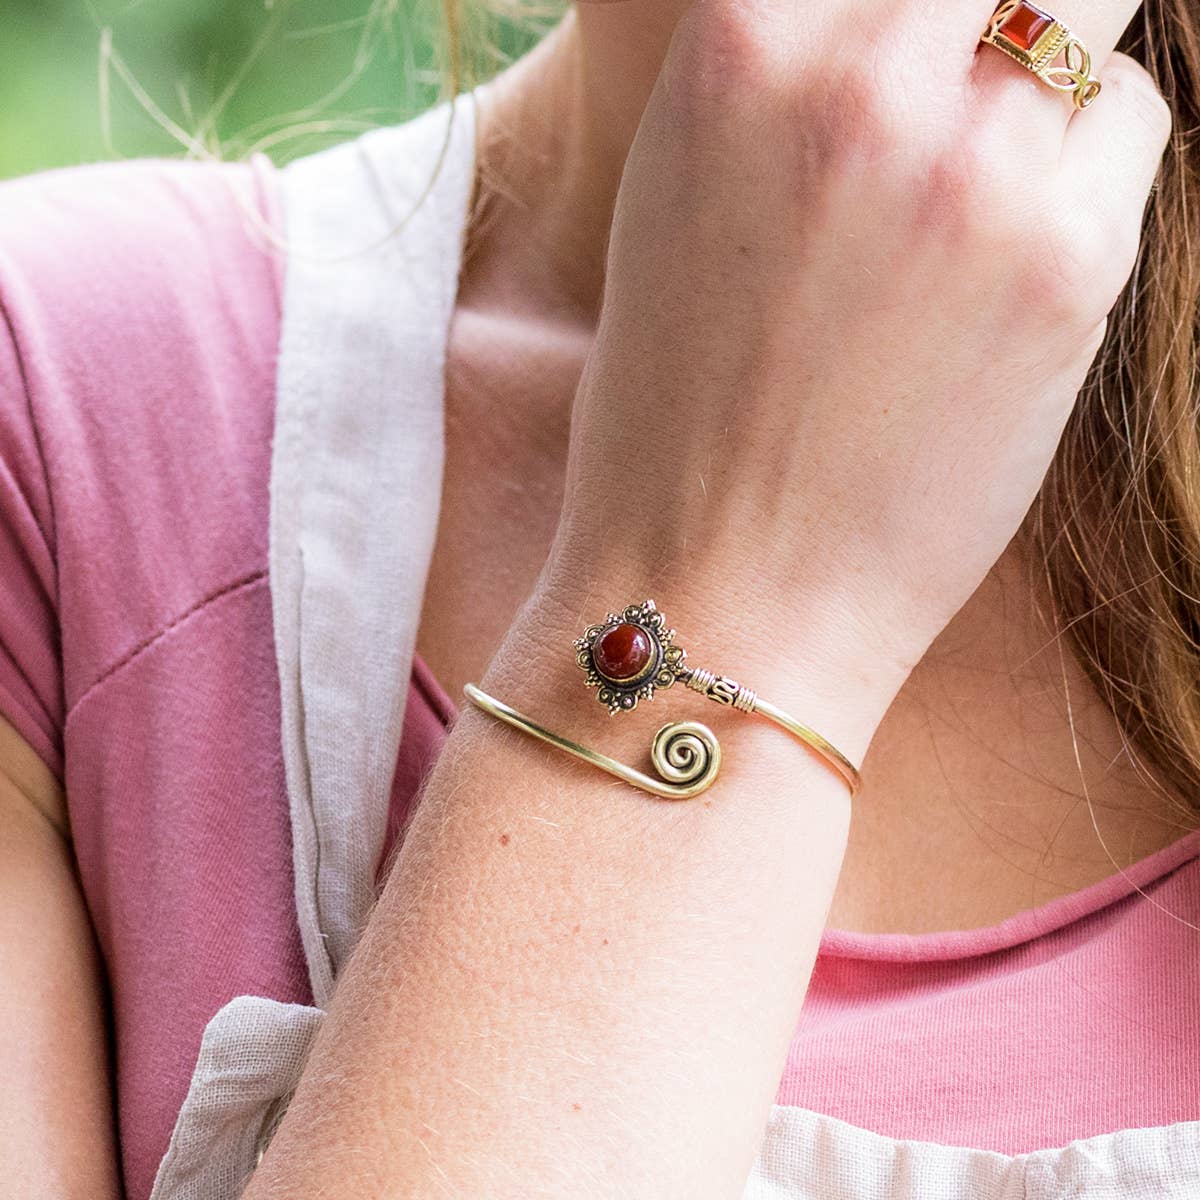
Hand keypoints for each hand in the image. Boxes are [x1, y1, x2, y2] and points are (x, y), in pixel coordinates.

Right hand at [530, 0, 1169, 755]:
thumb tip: (905, 29)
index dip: (926, 1)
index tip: (937, 35)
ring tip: (981, 201)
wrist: (714, 592)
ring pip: (1095, 30)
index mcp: (739, 49)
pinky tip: (1009, 274)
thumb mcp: (685, 206)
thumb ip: (790, 85)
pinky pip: (1129, 141)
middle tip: (989, 79)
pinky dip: (1087, 182)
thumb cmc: (675, 423)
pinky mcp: (1068, 266)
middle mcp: (859, 80)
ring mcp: (972, 169)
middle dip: (1009, 9)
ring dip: (1056, 93)